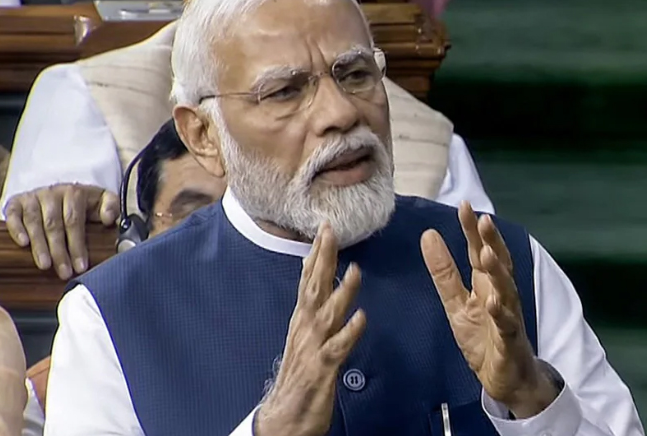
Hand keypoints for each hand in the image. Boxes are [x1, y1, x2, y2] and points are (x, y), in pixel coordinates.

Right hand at [3, 184, 118, 278]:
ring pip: (34, 222)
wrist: (61, 190)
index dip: (77, 245)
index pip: (74, 221)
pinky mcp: (17, 202)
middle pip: (54, 224)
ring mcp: (33, 197)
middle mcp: (52, 193)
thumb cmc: (83, 203)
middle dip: (59, 251)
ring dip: (39, 246)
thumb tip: (109, 218)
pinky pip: (13, 215)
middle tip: (64, 272)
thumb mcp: (102, 199)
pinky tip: (22, 244)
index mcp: (74, 192)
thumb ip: (111, 206)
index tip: (81, 266)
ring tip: (45, 266)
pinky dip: (16, 229)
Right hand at [256, 223, 366, 435]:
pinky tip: (362, 318)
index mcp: (302, 320)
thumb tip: (317, 284)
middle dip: (323, 259)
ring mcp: (312, 348)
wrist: (284, 418)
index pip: (308, 280)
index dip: (316, 254)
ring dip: (340, 291)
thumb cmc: (299, 376)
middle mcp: (305, 328)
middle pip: (313, 287)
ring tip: (354, 270)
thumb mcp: (304, 337)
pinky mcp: (322, 370)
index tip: (324, 228)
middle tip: (330, 231)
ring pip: (327, 314)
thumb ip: (312, 311)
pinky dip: (349, 333)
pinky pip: (338, 349)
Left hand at [420, 202, 557, 417]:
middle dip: (491, 242)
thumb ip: (444, 272)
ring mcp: (508, 317)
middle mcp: (501, 295)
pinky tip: (493, 302)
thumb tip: (429, 234)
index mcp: (487, 284)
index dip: (472, 230)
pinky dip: (501, 313)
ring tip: (488, 253)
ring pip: (506, 291)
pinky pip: (506, 325)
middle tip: (483, 219)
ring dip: (499, 272)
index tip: (464, 205)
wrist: (507, 380)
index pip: (479, 251)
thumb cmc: (483, 337)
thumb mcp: (456, 303)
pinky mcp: (509, 341)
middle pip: (498, 264)